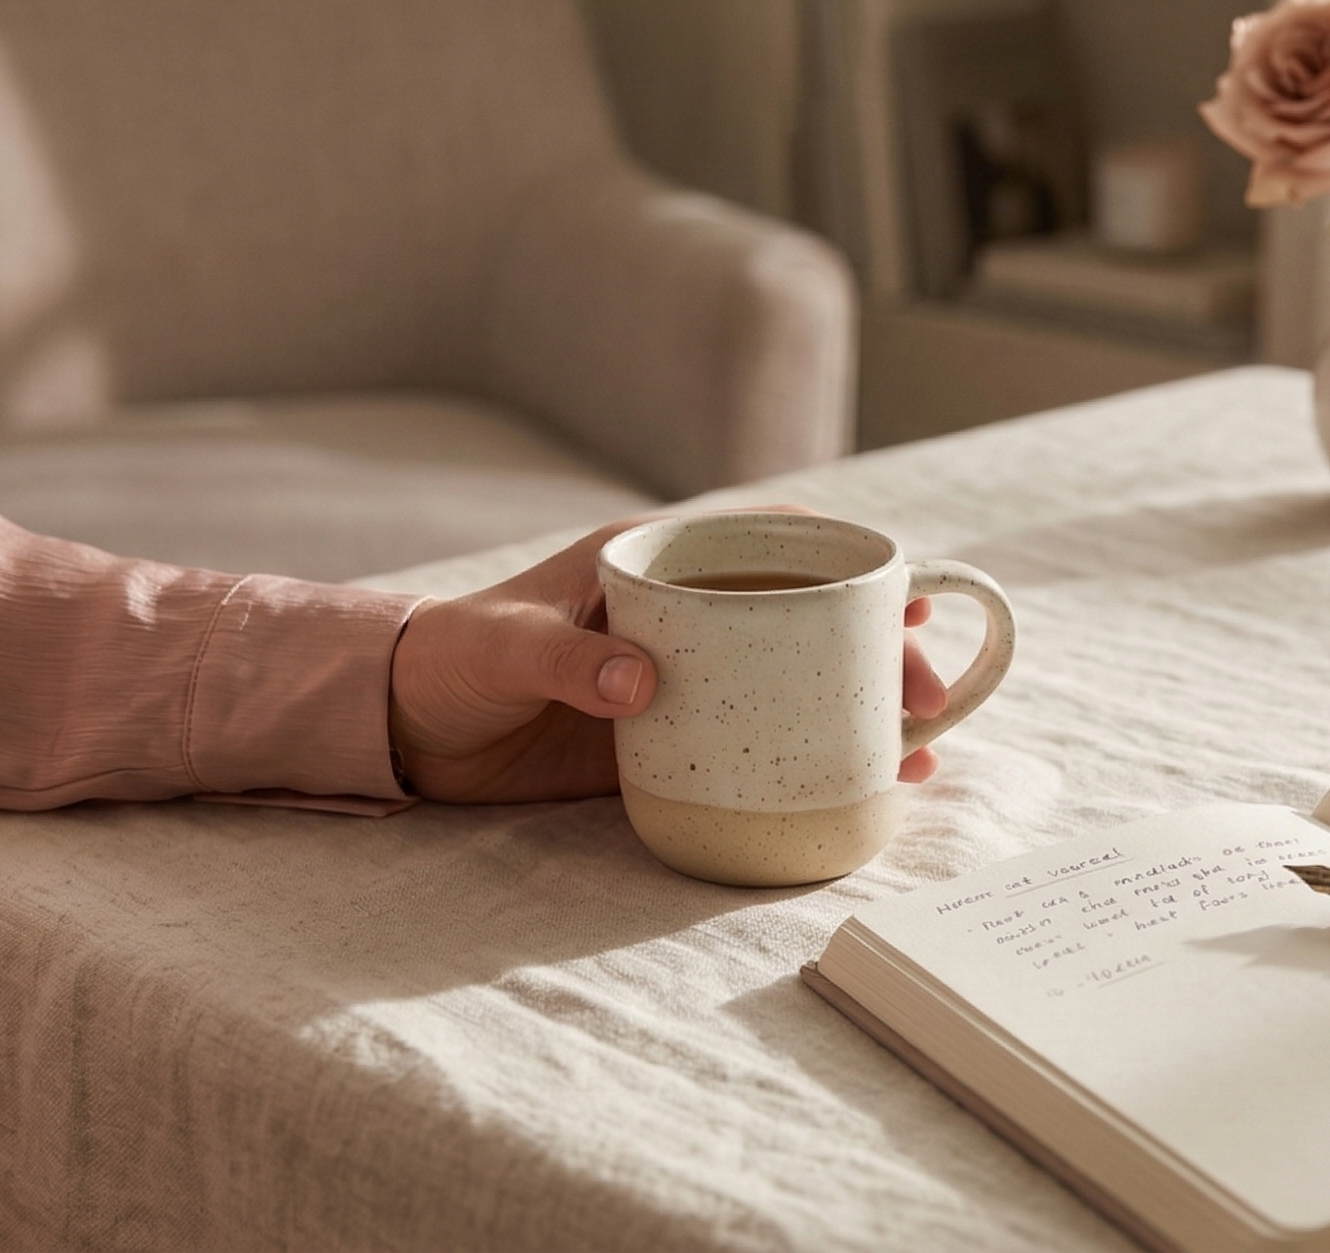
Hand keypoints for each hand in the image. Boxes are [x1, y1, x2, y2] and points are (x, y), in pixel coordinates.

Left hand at [387, 516, 949, 803]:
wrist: (401, 727)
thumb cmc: (448, 658)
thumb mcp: (503, 649)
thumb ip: (568, 658)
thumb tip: (644, 682)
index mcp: (649, 563)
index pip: (764, 538)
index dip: (841, 557)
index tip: (905, 587)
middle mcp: (682, 615)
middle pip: (802, 618)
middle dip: (876, 650)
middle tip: (928, 696)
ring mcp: (683, 680)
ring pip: (795, 684)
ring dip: (859, 712)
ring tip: (923, 752)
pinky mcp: (669, 739)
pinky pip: (755, 746)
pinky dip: (809, 763)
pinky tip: (858, 792)